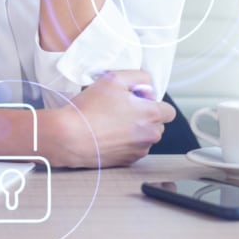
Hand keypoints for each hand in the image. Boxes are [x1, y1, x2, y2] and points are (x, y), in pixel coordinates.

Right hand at [43, 70, 175, 167]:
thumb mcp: (113, 79)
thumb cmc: (90, 108)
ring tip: (112, 123)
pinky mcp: (128, 161)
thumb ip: (139, 77)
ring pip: (146, 137)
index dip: (153, 103)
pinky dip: (126, 142)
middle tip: (121, 110)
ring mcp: (139, 150)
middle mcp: (150, 135)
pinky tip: (108, 135)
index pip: (169, 110)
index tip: (136, 101)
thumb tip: (148, 87)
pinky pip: (134, 149)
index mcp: (151, 114)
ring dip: (136, 130)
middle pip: (158, 124)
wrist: (70, 137)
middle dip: (145, 117)